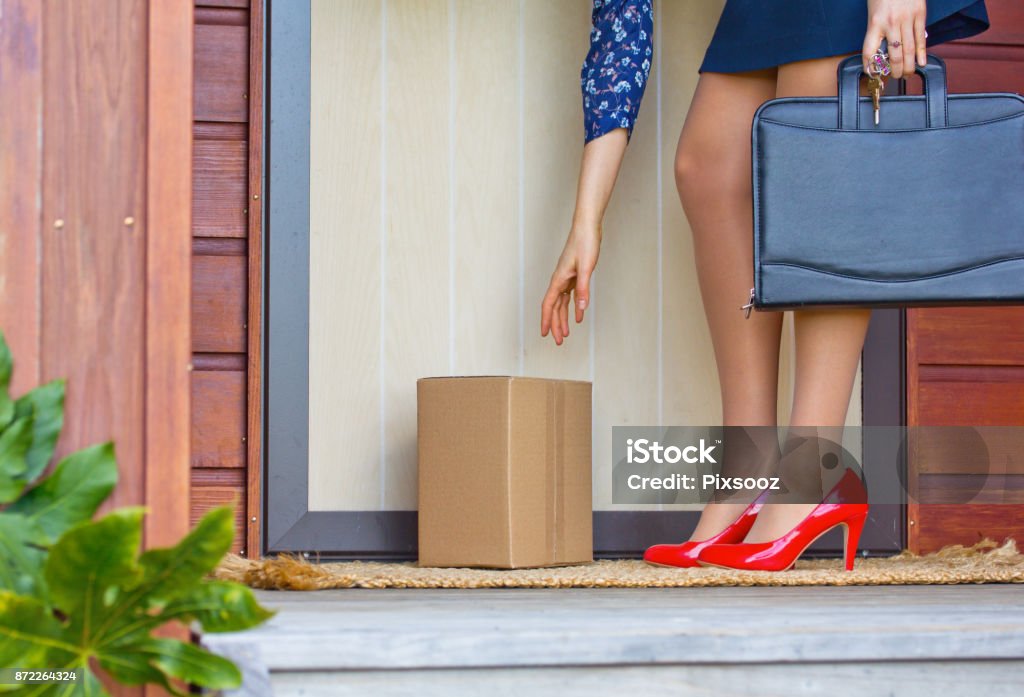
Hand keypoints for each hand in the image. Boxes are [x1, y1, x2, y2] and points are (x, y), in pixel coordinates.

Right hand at [540, 224, 600, 345]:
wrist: (587, 226)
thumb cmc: (585, 243)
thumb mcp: (586, 267)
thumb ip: (583, 288)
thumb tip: (581, 308)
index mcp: (559, 279)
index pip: (549, 305)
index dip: (547, 320)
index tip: (545, 334)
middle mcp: (560, 280)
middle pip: (554, 307)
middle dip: (555, 324)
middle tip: (558, 341)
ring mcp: (566, 278)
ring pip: (562, 303)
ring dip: (563, 318)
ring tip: (566, 333)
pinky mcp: (574, 275)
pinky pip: (572, 295)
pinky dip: (575, 306)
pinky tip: (579, 316)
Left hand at [864, 0, 927, 78]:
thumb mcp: (873, 11)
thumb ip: (877, 31)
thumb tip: (882, 52)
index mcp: (875, 22)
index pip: (869, 51)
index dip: (870, 67)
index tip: (872, 74)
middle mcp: (891, 23)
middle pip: (894, 55)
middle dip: (896, 71)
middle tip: (897, 77)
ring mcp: (907, 19)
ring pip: (909, 50)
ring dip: (909, 66)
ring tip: (907, 74)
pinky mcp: (920, 14)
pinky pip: (921, 38)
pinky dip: (922, 53)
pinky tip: (921, 63)